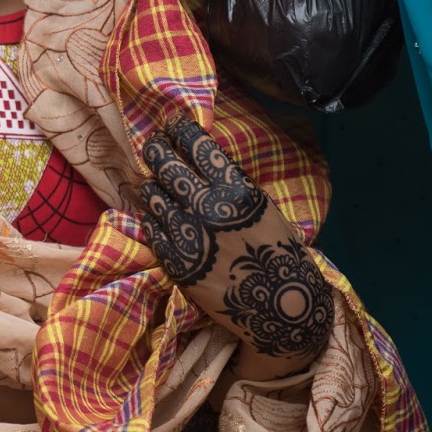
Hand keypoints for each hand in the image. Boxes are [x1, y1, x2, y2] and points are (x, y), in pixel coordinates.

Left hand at [141, 118, 333, 380]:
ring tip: (152, 179)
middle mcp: (207, 207)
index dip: (180, 129)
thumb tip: (202, 159)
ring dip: (151, 183)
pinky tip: (155, 212)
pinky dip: (152, 216)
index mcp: (235, 190)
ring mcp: (187, 234)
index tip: (172, 124)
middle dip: (157, 148)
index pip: (198, 146)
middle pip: (167, 164)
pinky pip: (151, 227)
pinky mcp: (175, 260)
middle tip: (153, 143)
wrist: (280, 307)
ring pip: (153, 194)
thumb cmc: (277, 253)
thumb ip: (231, 183)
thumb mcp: (262, 207)